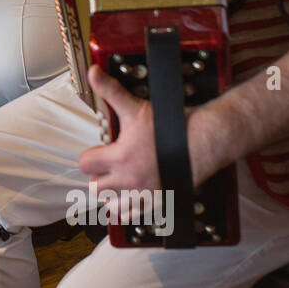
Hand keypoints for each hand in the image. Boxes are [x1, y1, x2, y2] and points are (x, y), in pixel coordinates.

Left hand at [77, 66, 161, 208]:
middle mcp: (128, 180)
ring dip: (111, 195)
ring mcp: (142, 194)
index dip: (90, 157)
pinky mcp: (156, 203)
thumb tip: (93, 71)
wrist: (203, 142)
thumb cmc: (170, 125)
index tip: (101, 151)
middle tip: (109, 166)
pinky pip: (132, 216)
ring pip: (111, 206)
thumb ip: (110, 90)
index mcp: (119, 158)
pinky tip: (130, 198)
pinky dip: (127, 210)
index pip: (85, 165)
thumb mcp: (136, 106)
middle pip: (95, 189)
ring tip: (119, 182)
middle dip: (99, 177)